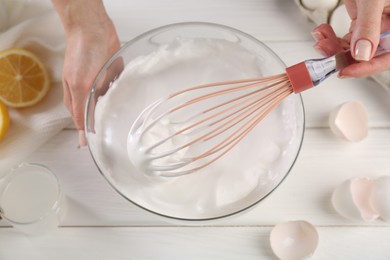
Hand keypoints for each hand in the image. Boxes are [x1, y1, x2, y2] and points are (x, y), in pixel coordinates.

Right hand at [52, 0, 120, 145]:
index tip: (107, 147)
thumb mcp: (80, 87)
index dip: (96, 136)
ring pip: (113, 105)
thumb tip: (82, 136)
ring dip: (120, 109)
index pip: (86, 125)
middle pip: (101, 116)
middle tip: (123, 135)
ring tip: (130, 120)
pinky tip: (133, 100)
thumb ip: (83, 111)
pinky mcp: (114, 76)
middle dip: (111, 123)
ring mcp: (102, 86)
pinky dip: (126, 94)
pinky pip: (122, 91)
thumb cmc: (81, 54)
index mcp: (78, 100)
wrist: (94, 29)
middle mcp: (90, 95)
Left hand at [311, 0, 389, 77]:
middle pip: (368, 55)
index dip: (368, 68)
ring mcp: (376, 25)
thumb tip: (361, 54)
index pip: (388, 57)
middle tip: (325, 51)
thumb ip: (369, 26)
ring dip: (333, 47)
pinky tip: (322, 32)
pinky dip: (331, 37)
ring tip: (320, 40)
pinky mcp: (362, 20)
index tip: (345, 71)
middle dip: (343, 55)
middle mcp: (389, 28)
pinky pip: (346, 37)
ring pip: (353, 48)